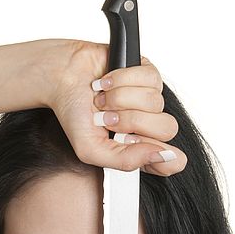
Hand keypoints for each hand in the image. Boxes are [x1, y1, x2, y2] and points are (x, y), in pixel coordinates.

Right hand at [47, 40, 185, 175]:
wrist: (62, 78)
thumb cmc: (74, 115)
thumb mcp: (91, 150)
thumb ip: (125, 160)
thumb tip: (161, 156)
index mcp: (138, 148)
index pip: (172, 160)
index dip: (167, 157)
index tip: (148, 150)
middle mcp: (148, 124)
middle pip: (167, 128)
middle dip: (132, 122)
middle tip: (108, 119)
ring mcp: (150, 98)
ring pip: (155, 101)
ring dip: (121, 99)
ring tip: (102, 99)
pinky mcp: (147, 73)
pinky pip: (150, 78)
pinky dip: (123, 80)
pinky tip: (106, 82)